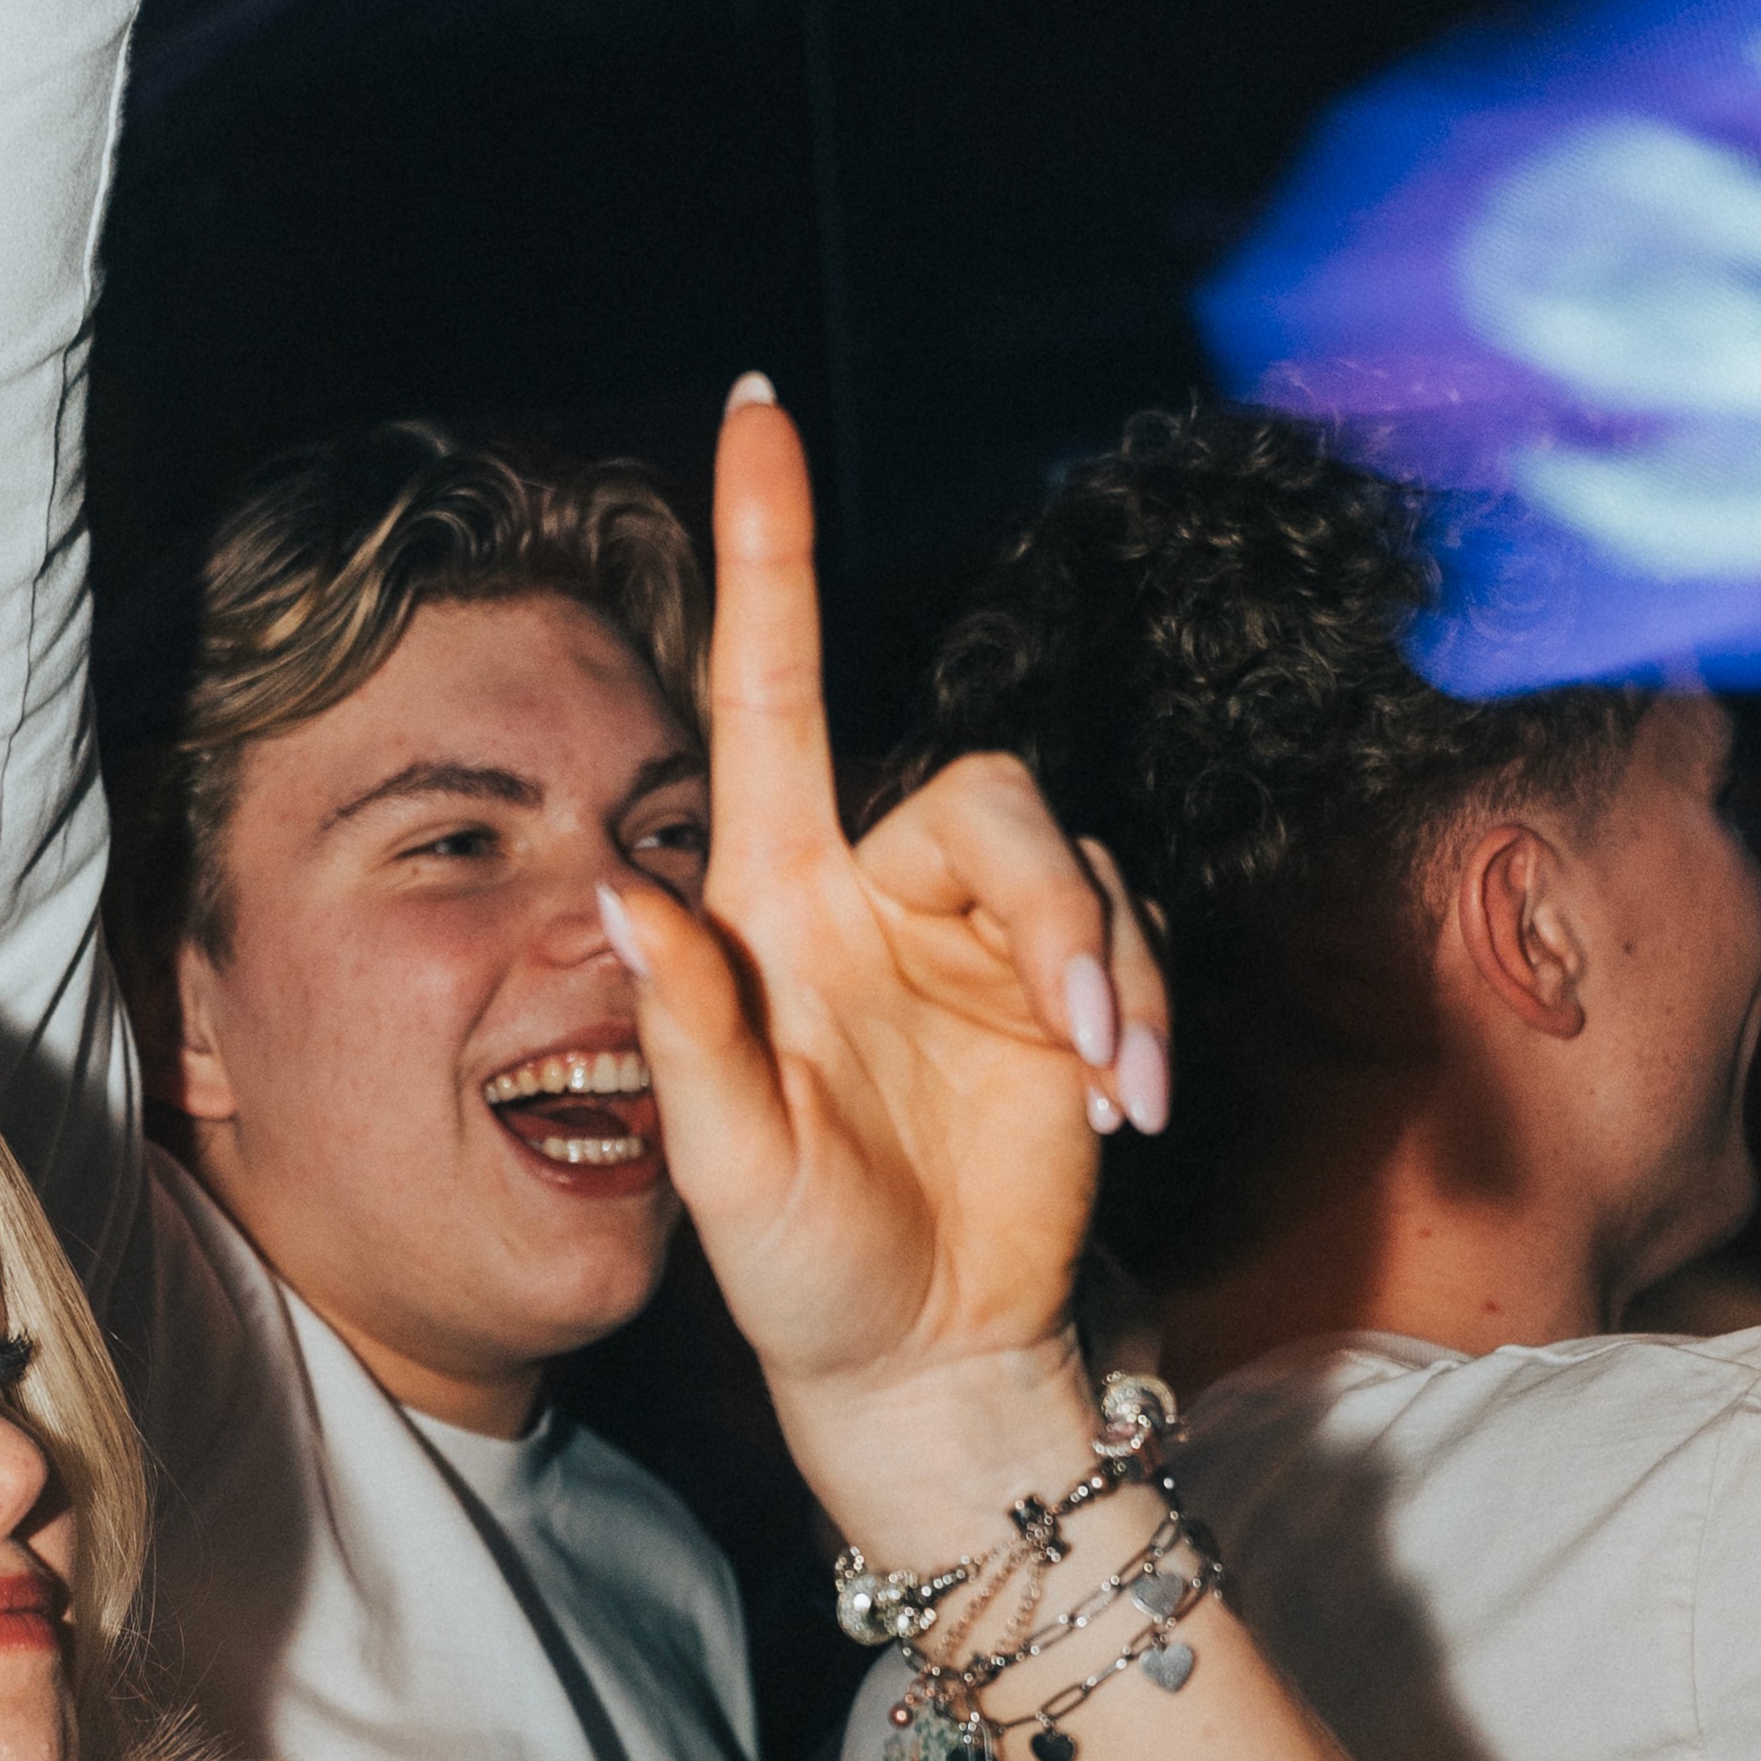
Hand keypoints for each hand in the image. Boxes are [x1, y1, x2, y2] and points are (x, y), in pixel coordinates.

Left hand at [594, 379, 1170, 1556]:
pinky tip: (1127, 1105)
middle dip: (1053, 906)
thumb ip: (686, 1029)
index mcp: (775, 904)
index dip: (769, 547)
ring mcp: (978, 940)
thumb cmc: (802, 1271)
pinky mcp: (1069, 991)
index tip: (756, 401)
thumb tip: (617, 891)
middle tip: (1078, 1036)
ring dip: (1112, 970)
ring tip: (1111, 1091)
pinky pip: (1132, 941)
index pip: (770, 690)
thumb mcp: (727, 1166)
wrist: (917, 1359)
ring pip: (1074, 862)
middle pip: (989, 792)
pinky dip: (1143, 1013)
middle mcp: (878, 894)